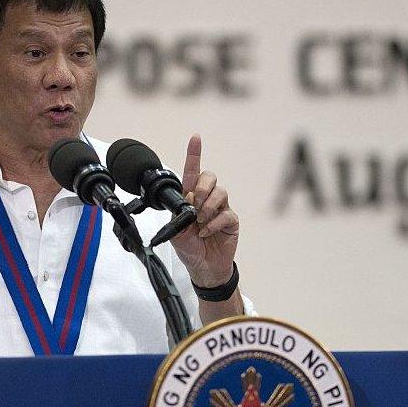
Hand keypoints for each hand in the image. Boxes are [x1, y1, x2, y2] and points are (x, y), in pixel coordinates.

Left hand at [170, 134, 238, 287]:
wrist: (203, 267)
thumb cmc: (189, 248)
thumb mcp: (176, 233)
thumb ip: (180, 215)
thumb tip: (189, 201)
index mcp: (190, 199)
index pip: (192, 173)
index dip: (194, 154)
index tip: (195, 138)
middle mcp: (206, 200)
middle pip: (209, 177)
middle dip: (201, 188)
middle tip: (195, 205)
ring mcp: (220, 209)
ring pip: (220, 192)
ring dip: (207, 207)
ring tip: (201, 222)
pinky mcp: (231, 220)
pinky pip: (226, 213)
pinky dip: (214, 223)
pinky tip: (206, 231)